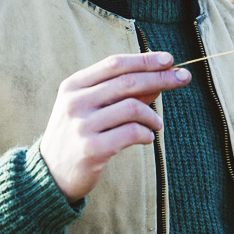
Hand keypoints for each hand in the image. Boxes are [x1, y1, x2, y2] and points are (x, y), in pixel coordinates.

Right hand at [40, 51, 189, 202]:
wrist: (50, 174)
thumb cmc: (78, 133)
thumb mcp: (92, 107)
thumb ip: (122, 92)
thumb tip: (160, 78)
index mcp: (74, 85)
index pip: (115, 64)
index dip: (144, 60)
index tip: (169, 59)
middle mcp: (76, 102)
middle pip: (127, 82)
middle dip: (160, 78)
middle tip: (184, 78)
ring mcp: (82, 126)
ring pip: (132, 108)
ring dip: (153, 115)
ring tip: (157, 124)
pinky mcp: (91, 150)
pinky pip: (131, 133)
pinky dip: (147, 134)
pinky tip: (148, 138)